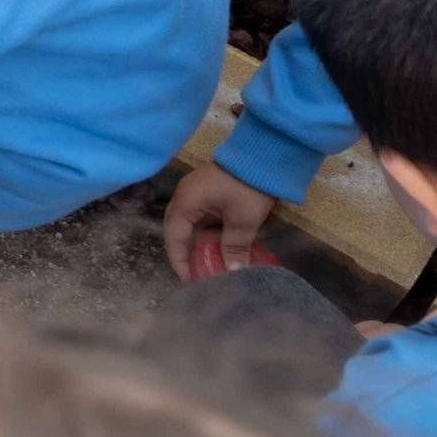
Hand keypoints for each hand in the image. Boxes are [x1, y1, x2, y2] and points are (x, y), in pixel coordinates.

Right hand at [161, 164, 276, 280]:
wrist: (262, 155)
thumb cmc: (247, 187)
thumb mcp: (243, 221)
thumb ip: (234, 247)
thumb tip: (233, 272)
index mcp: (185, 204)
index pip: (174, 239)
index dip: (180, 262)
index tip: (190, 282)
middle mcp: (184, 197)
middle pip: (177, 232)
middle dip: (185, 254)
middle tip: (196, 274)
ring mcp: (194, 192)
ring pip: (188, 224)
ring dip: (196, 243)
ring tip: (206, 263)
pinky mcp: (206, 190)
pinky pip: (198, 216)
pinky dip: (204, 232)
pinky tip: (216, 244)